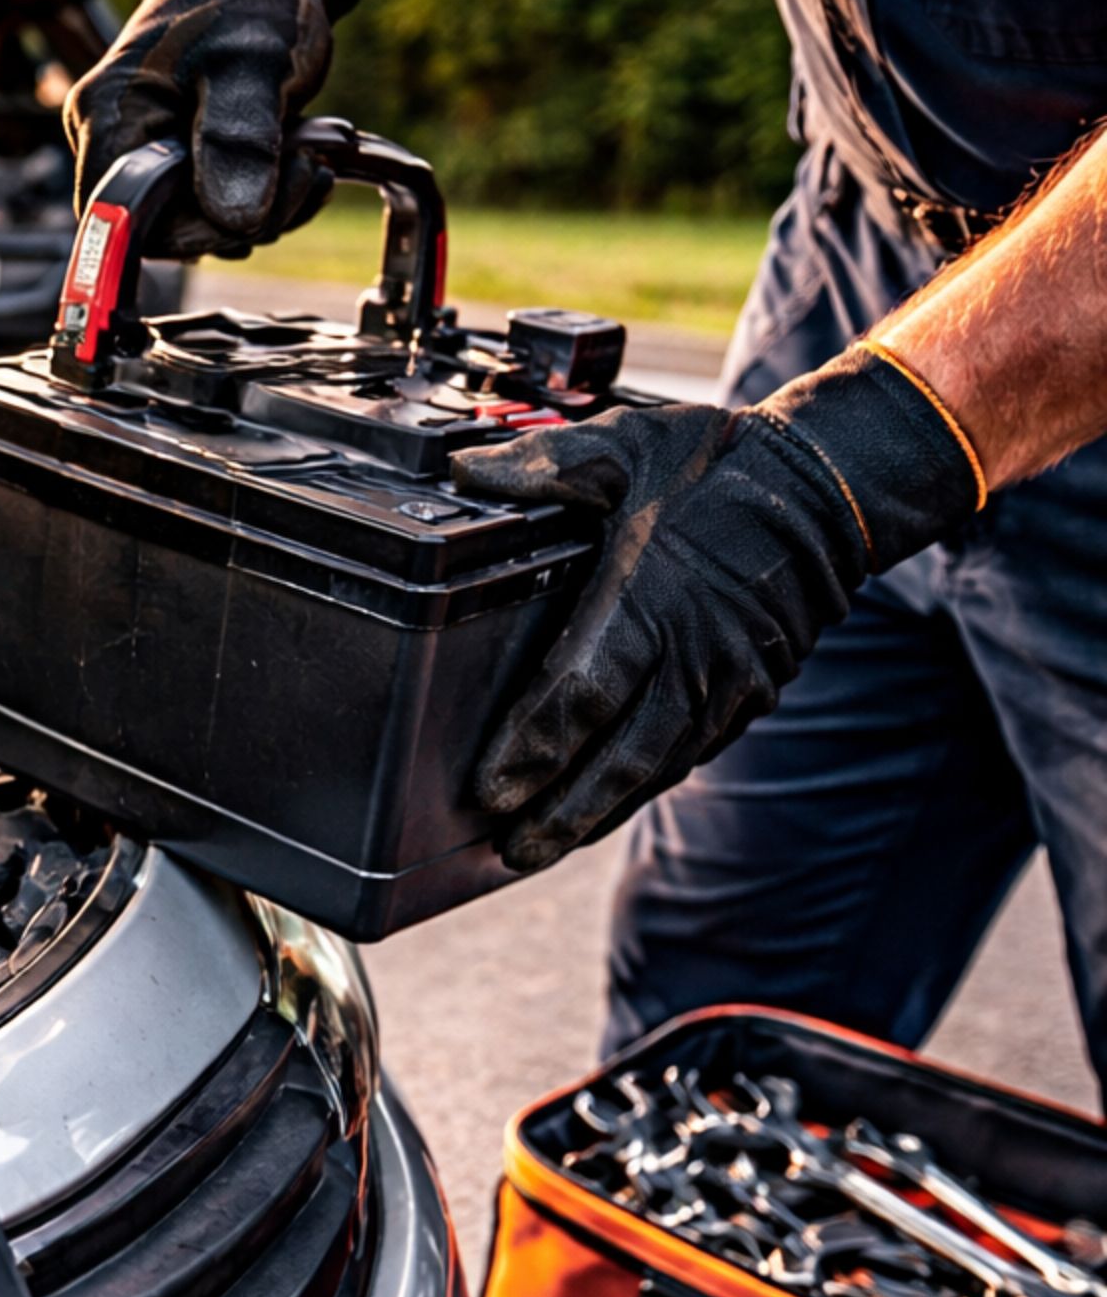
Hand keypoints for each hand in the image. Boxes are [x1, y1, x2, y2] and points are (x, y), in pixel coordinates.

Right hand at [64, 0, 370, 257]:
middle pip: (162, 229)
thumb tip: (234, 220)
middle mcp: (111, 136)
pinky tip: (295, 167)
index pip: (125, 217)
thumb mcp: (254, 63)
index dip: (192, 232)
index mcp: (111, 114)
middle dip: (241, 218)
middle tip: (306, 171)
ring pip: (193, 223)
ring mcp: (141, 148)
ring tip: (308, 160)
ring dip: (261, 211)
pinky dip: (259, 200)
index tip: (259, 205)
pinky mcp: (173, 156)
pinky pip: (209, 207)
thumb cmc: (250, 0)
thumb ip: (240, 139)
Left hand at [452, 343, 987, 870]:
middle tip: (509, 850)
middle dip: (560, 809)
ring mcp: (725, 683)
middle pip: (617, 755)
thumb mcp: (627, 446)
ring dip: (598, 814)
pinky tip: (605, 811)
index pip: (581, 691)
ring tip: (542, 848)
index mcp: (648, 600)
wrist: (830, 487)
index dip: (534, 747)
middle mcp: (690, 655)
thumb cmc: (719, 467)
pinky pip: (688, 756)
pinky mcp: (749, 695)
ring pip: (654, 768)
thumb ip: (544, 465)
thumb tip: (467, 470)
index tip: (491, 788)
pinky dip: (642, 791)